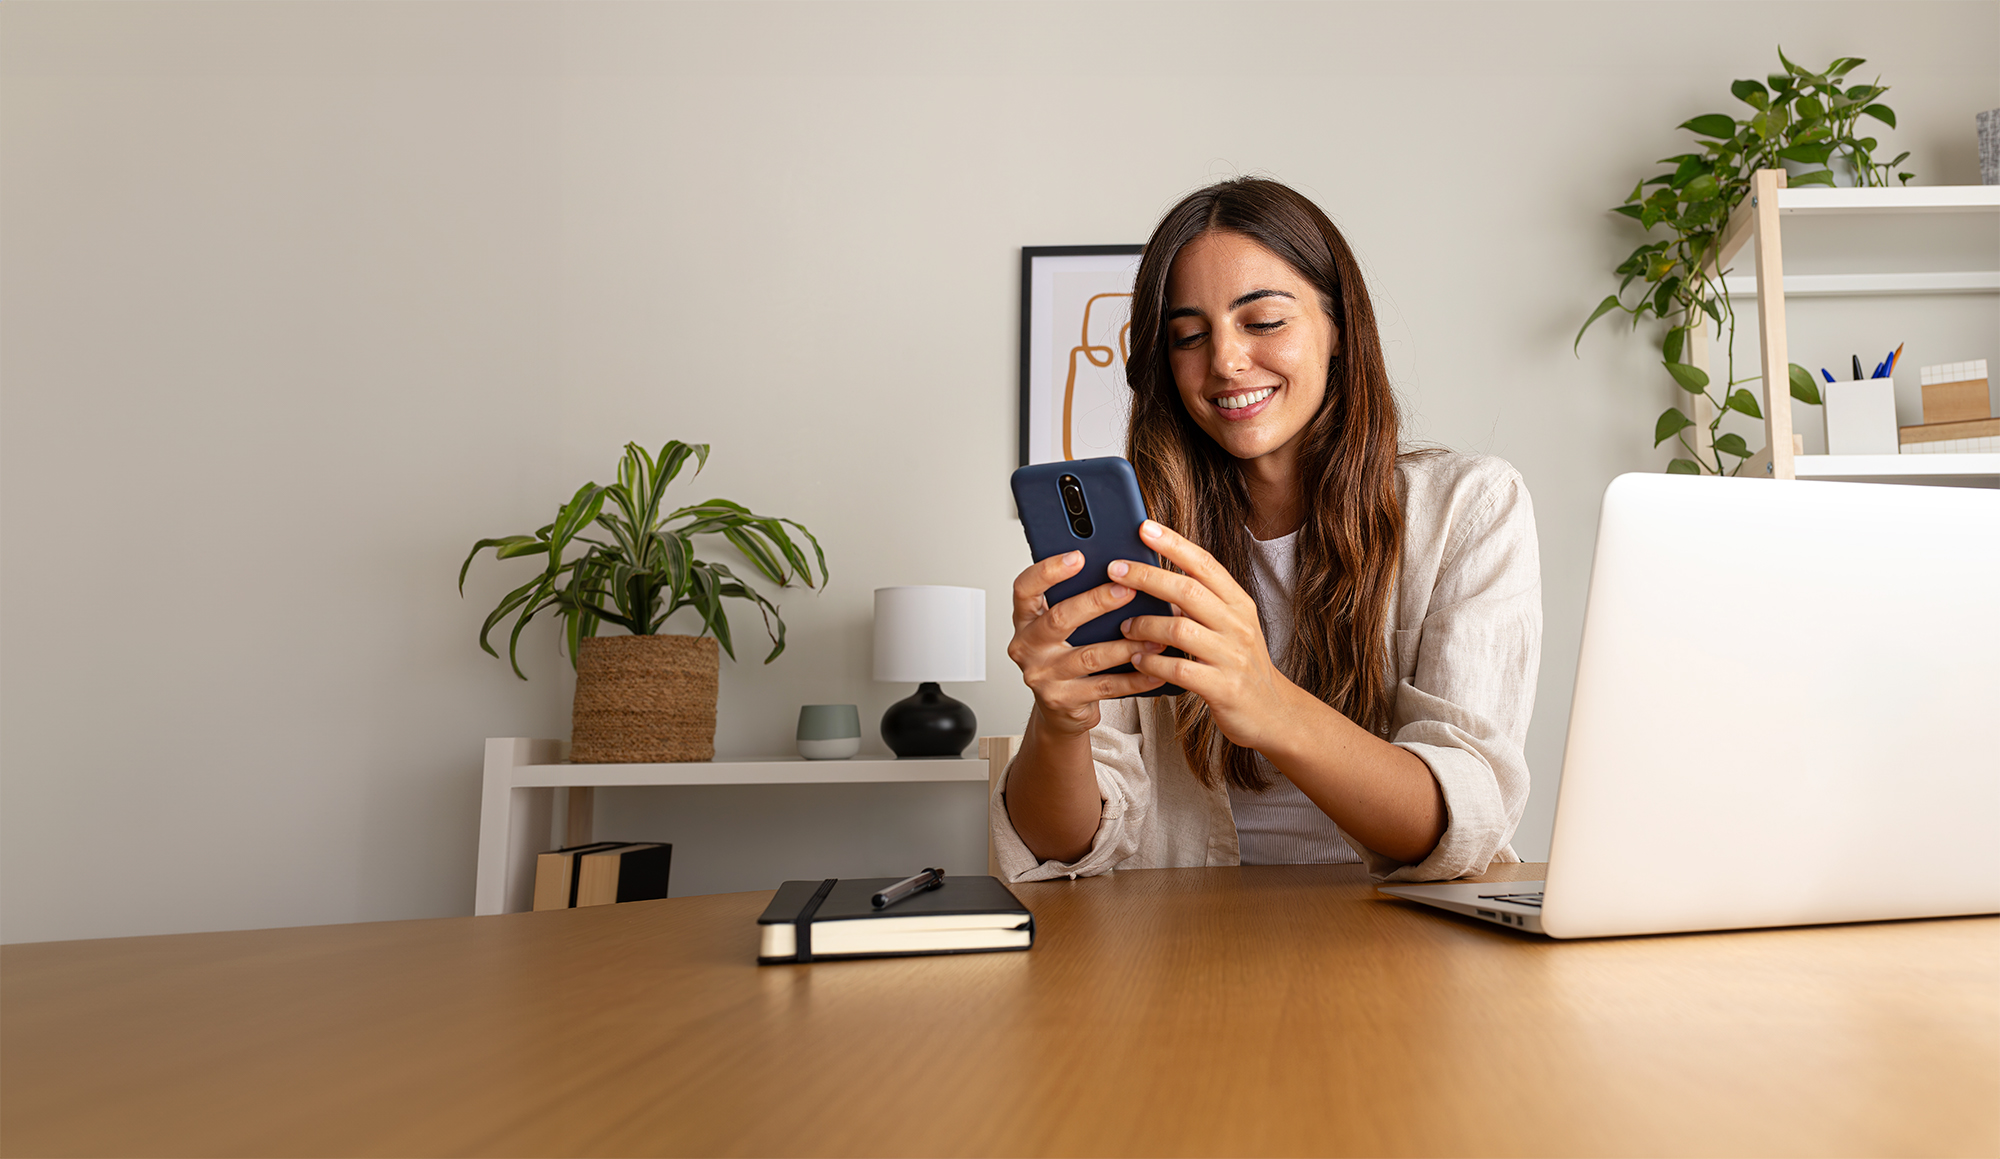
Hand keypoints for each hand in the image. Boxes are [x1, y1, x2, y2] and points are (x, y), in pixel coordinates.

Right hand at [1007, 551, 1166, 737]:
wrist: (1060, 706)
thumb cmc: (1068, 653)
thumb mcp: (1066, 623)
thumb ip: (1080, 597)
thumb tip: (1126, 569)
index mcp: (1025, 618)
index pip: (1025, 588)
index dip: (1048, 570)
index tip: (1078, 556)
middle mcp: (1027, 646)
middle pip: (1059, 619)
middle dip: (1096, 602)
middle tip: (1128, 589)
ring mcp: (1042, 676)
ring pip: (1088, 656)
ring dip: (1125, 645)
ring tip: (1155, 635)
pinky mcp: (1062, 700)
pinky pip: (1105, 687)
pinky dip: (1134, 678)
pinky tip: (1156, 669)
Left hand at [1110, 520, 1296, 749]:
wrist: (1272, 712)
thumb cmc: (1240, 665)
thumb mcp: (1230, 626)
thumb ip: (1200, 604)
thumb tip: (1155, 578)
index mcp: (1239, 604)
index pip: (1205, 564)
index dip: (1174, 543)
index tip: (1144, 527)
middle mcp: (1238, 625)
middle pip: (1188, 590)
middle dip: (1147, 576)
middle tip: (1115, 570)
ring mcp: (1232, 657)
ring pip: (1180, 629)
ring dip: (1144, 625)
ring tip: (1124, 626)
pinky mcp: (1223, 688)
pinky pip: (1179, 670)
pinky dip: (1152, 663)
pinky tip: (1138, 660)